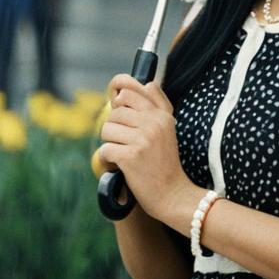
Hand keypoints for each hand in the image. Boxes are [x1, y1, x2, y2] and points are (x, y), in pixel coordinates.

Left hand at [96, 73, 189, 221]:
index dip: (118, 100)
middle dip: (114, 126)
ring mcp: (142, 139)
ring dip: (109, 142)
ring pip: (107, 128)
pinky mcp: (131, 157)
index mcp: (162, 114)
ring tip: (121, 152)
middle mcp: (153, 123)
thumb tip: (143, 83)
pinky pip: (105, 149)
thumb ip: (157, 104)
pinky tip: (117, 165)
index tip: (120, 113)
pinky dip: (107, 159)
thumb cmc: (166, 162)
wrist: (173, 194)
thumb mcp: (168, 128)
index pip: (129, 91)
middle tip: (122, 140)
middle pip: (115, 111)